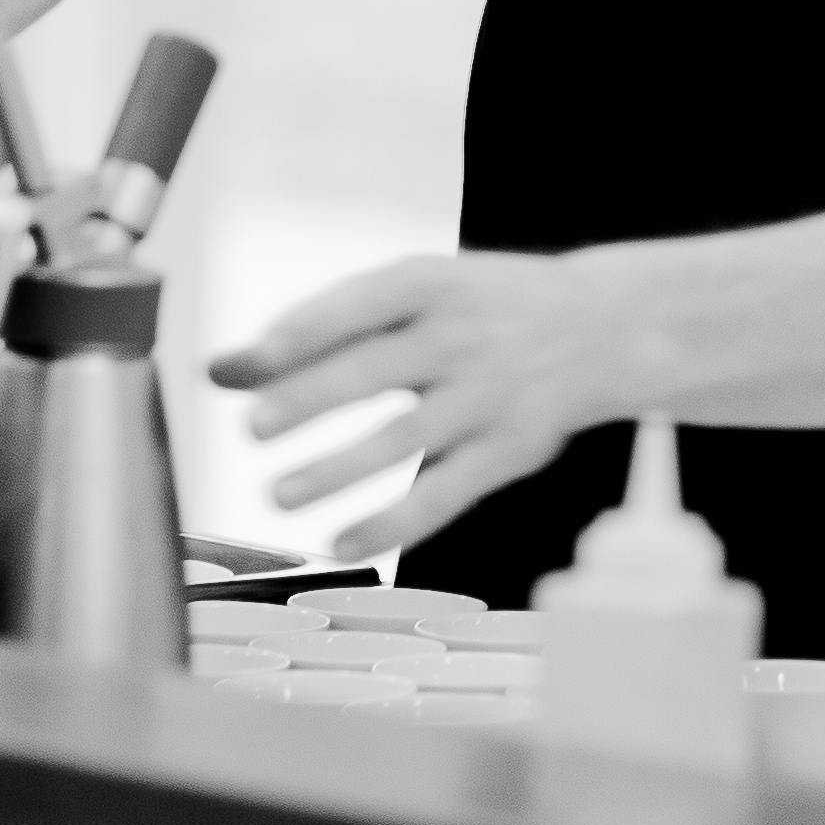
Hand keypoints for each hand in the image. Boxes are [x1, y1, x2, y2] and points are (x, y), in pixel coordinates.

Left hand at [212, 251, 643, 563]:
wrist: (604, 326)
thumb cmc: (481, 309)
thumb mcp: (412, 297)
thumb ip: (319, 330)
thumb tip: (221, 370)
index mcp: (432, 283)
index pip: (359, 303)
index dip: (301, 331)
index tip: (247, 362)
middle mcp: (461, 336)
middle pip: (377, 369)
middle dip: (313, 398)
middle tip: (253, 429)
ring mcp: (487, 396)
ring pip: (405, 437)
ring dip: (339, 468)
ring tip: (277, 495)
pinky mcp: (508, 451)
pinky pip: (445, 492)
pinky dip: (392, 522)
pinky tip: (340, 540)